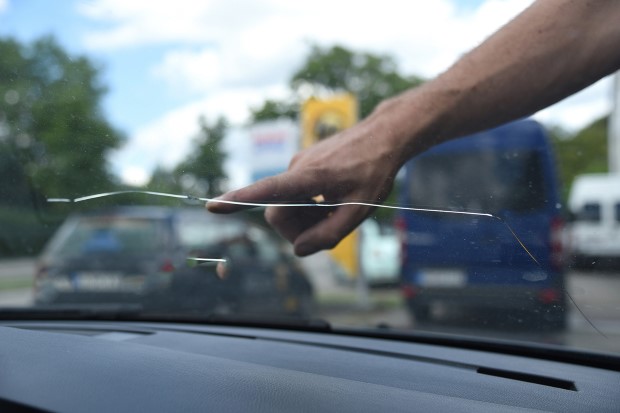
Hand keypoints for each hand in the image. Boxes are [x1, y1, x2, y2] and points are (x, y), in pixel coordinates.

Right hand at [207, 116, 402, 255]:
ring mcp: (298, 164)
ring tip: (337, 212)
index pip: (267, 191)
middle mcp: (296, 168)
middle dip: (298, 229)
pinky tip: (334, 200)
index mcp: (309, 177)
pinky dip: (310, 205)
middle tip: (331, 229)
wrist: (385, 135)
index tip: (212, 207)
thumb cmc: (375, 171)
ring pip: (287, 205)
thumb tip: (300, 250)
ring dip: (307, 217)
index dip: (238, 201)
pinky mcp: (303, 165)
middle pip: (278, 213)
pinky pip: (296, 194)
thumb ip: (330, 234)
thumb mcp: (360, 209)